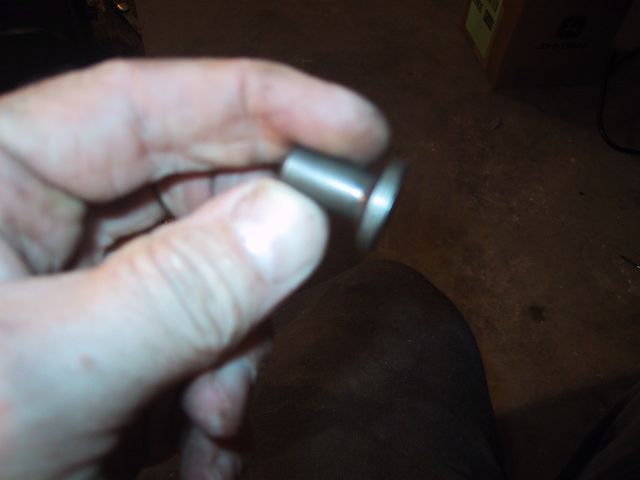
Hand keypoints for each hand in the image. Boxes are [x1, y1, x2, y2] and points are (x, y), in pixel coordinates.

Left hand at [0, 59, 387, 478]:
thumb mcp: (52, 372)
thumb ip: (175, 292)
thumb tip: (300, 220)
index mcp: (3, 177)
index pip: (144, 106)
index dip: (262, 103)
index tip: (360, 129)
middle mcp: (55, 217)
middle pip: (198, 188)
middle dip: (264, 247)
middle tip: (330, 270)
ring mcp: (97, 282)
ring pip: (218, 272)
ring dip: (243, 346)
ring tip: (220, 415)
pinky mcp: (126, 340)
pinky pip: (207, 334)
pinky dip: (225, 388)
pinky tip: (207, 440)